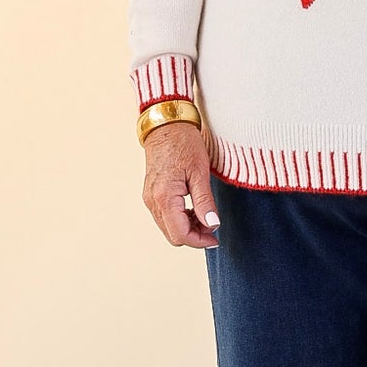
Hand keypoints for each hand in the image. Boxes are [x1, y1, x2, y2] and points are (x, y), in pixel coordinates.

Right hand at [141, 121, 219, 248]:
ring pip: (168, 228)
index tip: (216, 238)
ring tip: (205, 216)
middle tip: (213, 226)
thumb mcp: (200, 172)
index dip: (200, 241)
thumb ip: (205, 202)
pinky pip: (165, 217)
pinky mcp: (151, 194)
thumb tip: (212, 225)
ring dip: (188, 228)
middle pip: (173, 235)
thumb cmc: (183, 143)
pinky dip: (180, 219)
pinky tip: (194, 209)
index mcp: (164, 197)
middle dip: (194, 236)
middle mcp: (153, 201)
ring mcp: (150, 198)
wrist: (166, 126)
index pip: (180, 234)